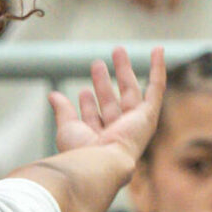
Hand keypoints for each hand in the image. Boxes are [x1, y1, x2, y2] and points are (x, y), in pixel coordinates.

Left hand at [48, 45, 165, 161]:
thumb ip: (63, 111)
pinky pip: (156, 89)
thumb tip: (53, 95)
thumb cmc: (81, 152)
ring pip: (130, 91)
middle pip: (112, 101)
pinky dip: (158, 69)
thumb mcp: (68, 128)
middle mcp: (118, 132)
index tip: (82, 91)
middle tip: (97, 64)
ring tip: (117, 50)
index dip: (88, 103)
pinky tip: (158, 51)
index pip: (94, 117)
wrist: (100, 161)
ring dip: (124, 70)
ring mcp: (134, 124)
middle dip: (104, 82)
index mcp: (99, 139)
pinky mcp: (149, 115)